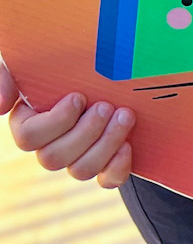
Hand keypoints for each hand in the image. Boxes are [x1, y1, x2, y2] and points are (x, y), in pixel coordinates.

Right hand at [3, 63, 134, 186]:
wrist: (106, 75)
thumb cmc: (61, 65)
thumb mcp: (27, 63)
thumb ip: (5, 77)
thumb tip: (1, 105)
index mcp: (27, 124)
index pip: (29, 138)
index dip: (56, 122)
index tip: (78, 97)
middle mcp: (48, 147)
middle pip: (54, 158)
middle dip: (86, 132)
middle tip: (106, 107)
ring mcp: (76, 159)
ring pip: (80, 170)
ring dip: (106, 144)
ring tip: (124, 116)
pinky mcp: (104, 165)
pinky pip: (107, 180)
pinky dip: (118, 167)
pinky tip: (128, 145)